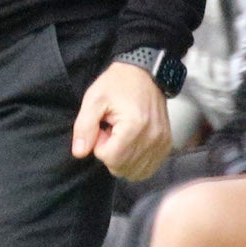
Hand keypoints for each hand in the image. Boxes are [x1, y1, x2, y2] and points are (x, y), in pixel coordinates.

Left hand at [73, 60, 171, 181]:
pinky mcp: (166, 145)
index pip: (110, 158)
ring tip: (122, 136)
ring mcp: (162, 143)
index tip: (103, 128)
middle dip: (111, 153)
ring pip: (134, 172)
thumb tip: (79, 152)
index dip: (100, 146)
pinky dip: (135, 161)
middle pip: (122, 167)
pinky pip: (147, 169)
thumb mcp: (94, 99)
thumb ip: (84, 127)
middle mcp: (152, 138)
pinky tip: (132, 143)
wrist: (145, 74)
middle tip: (111, 131)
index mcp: (134, 126)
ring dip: (123, 158)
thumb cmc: (118, 84)